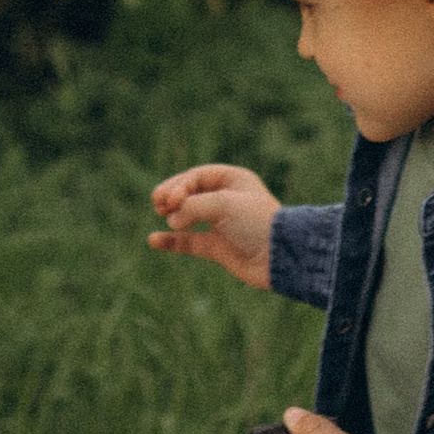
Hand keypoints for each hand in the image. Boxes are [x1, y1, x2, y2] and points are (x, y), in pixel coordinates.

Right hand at [149, 162, 279, 291]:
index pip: (197, 176)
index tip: (171, 200)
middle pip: (190, 193)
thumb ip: (192, 206)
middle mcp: (227, 200)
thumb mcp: (223, 204)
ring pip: (187, 216)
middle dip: (172, 196)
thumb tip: (171, 220)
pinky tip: (153, 240)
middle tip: (157, 202)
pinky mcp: (218, 247)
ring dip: (172, 214)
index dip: (179, 185)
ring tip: (161, 214)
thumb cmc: (256, 223)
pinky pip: (189, 242)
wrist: (280, 256)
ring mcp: (221, 224)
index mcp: (234, 180)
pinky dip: (172, 241)